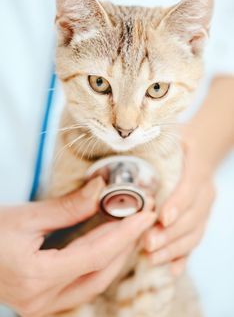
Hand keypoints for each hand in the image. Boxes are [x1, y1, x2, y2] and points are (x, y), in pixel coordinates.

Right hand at [0, 177, 155, 316]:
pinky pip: (81, 285)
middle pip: (100, 274)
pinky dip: (98, 265)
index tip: (145, 214)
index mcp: (37, 277)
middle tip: (141, 220)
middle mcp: (42, 300)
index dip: (125, 233)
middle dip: (125, 246)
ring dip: (115, 257)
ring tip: (129, 230)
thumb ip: (67, 207)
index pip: (96, 255)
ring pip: (93, 283)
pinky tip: (106, 247)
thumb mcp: (26, 216)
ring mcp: (41, 306)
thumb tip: (99, 190)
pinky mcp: (41, 302)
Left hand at [143, 132, 215, 275]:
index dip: (178, 204)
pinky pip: (194, 240)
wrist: (197, 150)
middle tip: (148, 245)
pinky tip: (172, 270)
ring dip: (174, 248)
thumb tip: (117, 152)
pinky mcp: (199, 220)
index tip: (162, 218)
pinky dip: (184, 256)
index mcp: (198, 167)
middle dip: (171, 234)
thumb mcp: (167, 137)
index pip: (190, 187)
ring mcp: (205, 208)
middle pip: (193, 216)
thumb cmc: (176, 143)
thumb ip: (149, 144)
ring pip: (194, 233)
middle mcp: (205, 190)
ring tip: (151, 258)